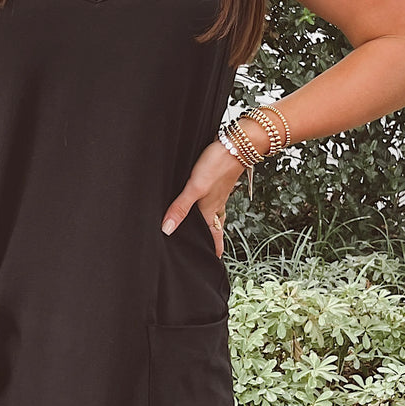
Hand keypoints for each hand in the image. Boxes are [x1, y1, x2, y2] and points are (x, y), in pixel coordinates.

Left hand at [160, 142, 242, 257]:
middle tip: (212, 249)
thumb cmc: (217, 165)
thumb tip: (167, 230)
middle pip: (216, 226)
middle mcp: (216, 203)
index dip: (214, 248)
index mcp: (211, 210)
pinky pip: (216, 199)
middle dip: (214, 238)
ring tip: (210, 229)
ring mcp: (219, 192)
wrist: (237, 144)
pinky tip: (206, 199)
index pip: (214, 235)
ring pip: (217, 212)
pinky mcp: (219, 180)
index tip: (214, 261)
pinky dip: (212, 205)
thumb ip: (180, 208)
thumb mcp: (195, 188)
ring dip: (214, 222)